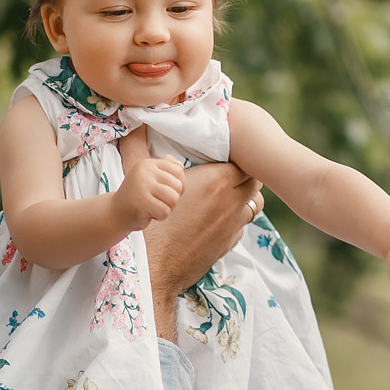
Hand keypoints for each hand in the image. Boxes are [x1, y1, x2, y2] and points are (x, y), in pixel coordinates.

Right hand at [114, 153, 187, 231]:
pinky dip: (160, 217)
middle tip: (157, 201)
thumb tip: (181, 165)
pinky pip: (165, 211)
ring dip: (168, 207)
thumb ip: (165, 167)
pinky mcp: (141, 203)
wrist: (116, 212)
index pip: (178, 170)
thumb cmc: (138, 196)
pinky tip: (149, 214)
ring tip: (154, 207)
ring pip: (174, 198)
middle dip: (172, 198)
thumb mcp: (150, 177)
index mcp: (148, 164)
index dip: (179, 184)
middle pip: (178, 185)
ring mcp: (142, 186)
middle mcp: (145, 171)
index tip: (166, 190)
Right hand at [144, 161, 262, 334]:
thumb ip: (138, 145)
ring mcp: (233, 225)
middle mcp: (230, 202)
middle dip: (247, 175)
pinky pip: (243, 225)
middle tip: (231, 172)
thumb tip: (133, 122)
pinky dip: (235, 218)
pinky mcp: (229, 244)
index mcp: (216, 181)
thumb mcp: (141, 180)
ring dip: (244, 197)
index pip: (246, 160)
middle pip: (255, 180)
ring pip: (254, 203)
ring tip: (226, 194)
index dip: (239, 156)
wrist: (152, 268)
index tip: (228, 155)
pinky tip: (217, 217)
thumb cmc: (147, 222)